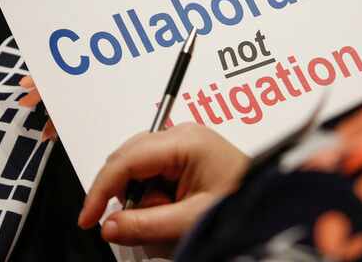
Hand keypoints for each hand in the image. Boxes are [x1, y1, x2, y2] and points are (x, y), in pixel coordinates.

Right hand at [78, 123, 247, 245]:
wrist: (273, 206)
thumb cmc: (242, 204)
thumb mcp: (190, 220)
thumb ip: (146, 225)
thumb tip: (107, 227)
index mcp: (185, 141)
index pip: (126, 159)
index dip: (101, 189)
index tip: (88, 218)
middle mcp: (181, 134)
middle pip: (128, 159)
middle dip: (126, 195)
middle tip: (136, 225)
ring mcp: (183, 143)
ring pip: (137, 168)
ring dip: (143, 199)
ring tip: (170, 217)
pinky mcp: (185, 156)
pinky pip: (152, 174)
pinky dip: (153, 197)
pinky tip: (172, 210)